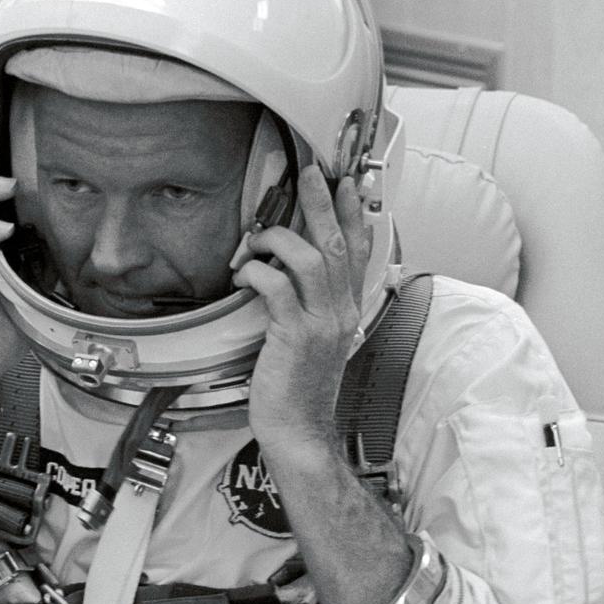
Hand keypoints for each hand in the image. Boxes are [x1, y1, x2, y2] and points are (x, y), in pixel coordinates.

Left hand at [234, 165, 372, 458]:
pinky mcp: (297, 337)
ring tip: (258, 236)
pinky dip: (260, 272)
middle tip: (311, 171)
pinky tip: (244, 274)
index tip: (347, 181)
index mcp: (346, 309)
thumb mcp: (311, 338)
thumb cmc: (298, 387)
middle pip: (339, 245)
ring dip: (282, 238)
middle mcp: (341, 312)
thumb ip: (307, 303)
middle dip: (324, 203)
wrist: (299, 432)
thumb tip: (286, 269)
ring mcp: (323, 325)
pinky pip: (279, 288)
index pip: (359, 251)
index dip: (353, 213)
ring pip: (314, 260)